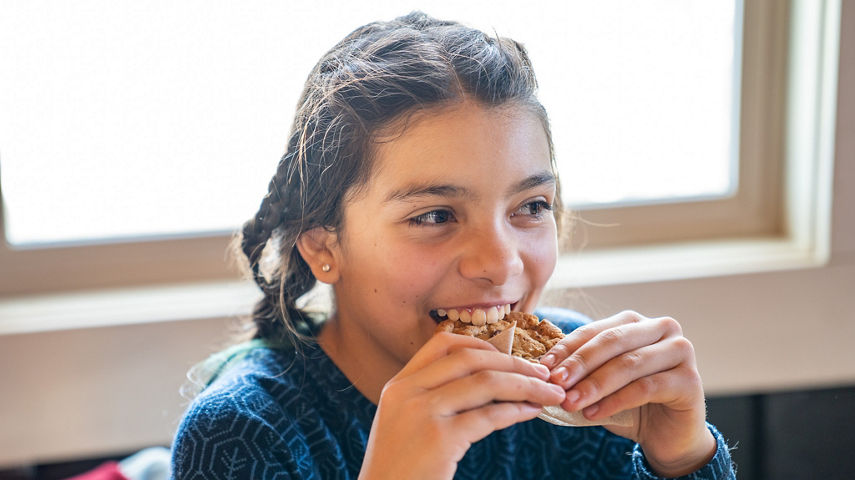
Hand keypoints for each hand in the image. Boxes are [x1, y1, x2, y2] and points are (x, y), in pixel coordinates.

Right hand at [359, 332, 565, 479]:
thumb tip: (486, 381)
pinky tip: (532, 412)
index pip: (443, 344)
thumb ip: (431, 399)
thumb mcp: (404, 424)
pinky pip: (489, 416)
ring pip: (486, 382)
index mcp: (398, 385)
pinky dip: (517, 411)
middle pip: (472, 359)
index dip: (483, 345)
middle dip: (515, 363)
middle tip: (543, 373)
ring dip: (527, 385)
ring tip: (549, 393)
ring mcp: (422, 413)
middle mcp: (407, 392)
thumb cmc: (399, 470)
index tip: (509, 357)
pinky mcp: (439, 439)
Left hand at [540, 311, 716, 476]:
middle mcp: (662, 329)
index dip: (567, 348)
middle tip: (555, 383)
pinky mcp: (690, 380)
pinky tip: (593, 414)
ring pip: (628, 364)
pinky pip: (645, 388)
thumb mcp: (601, 383)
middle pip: (612, 342)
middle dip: (580, 364)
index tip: (544, 368)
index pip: (595, 330)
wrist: (667, 436)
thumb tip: (544, 369)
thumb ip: (580, 371)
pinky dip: (615, 401)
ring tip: (570, 402)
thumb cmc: (630, 405)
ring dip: (594, 385)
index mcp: (636, 322)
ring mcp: (680, 351)